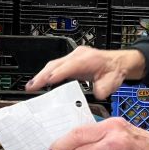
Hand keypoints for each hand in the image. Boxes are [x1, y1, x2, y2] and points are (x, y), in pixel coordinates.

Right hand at [25, 46, 145, 98]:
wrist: (118, 62)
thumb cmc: (114, 71)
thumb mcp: (112, 81)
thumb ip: (104, 88)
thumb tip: (97, 94)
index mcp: (87, 59)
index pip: (68, 66)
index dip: (57, 74)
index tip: (46, 81)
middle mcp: (77, 55)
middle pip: (55, 64)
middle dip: (42, 75)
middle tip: (30, 86)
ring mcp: (73, 56)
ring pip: (53, 64)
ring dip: (42, 75)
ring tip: (31, 86)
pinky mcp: (71, 60)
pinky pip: (56, 65)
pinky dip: (47, 73)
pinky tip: (41, 81)